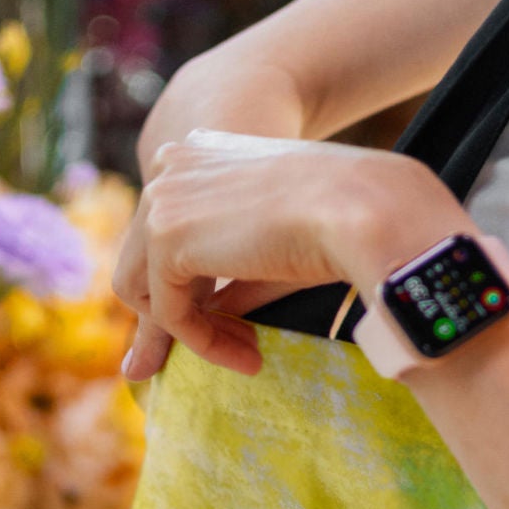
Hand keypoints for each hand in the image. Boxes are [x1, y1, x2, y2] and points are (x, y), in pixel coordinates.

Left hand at [114, 129, 461, 379]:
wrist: (362, 205)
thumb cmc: (343, 217)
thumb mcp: (273, 247)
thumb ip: (231, 279)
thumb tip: (208, 323)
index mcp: (200, 153)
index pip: (171, 230)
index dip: (194, 284)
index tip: (236, 324)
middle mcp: (170, 167)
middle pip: (145, 260)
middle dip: (181, 315)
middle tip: (237, 349)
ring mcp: (161, 198)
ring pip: (145, 290)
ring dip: (194, 334)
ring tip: (249, 354)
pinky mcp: (164, 238)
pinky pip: (168, 314)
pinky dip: (204, 343)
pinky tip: (249, 355)